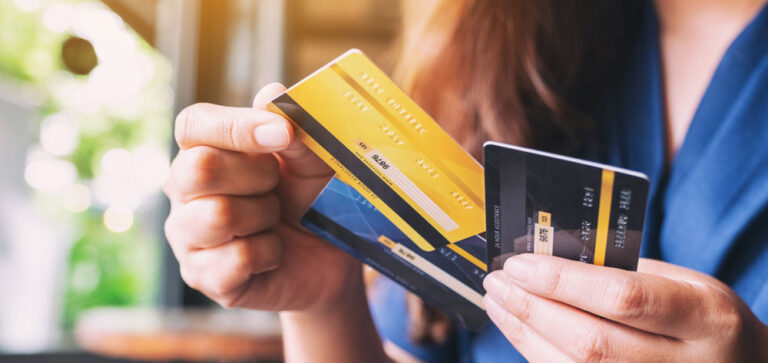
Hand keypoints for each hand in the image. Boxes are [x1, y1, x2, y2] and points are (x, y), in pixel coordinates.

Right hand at [164, 83, 360, 312]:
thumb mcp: (314, 161)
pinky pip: (236, 260)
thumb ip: (296, 129)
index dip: (237, 126)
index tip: (283, 134)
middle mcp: (185, 190)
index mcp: (205, 149)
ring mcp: (188, 235)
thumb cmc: (312, 199)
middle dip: (256, 176)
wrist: (329, 258)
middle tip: (278, 186)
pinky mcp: (202, 276)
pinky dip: (269, 254)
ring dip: (264, 217)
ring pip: (217, 216)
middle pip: (198, 168)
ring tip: (275, 221)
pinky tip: (273, 253)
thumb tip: (272, 93)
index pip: (194, 124)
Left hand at [483, 254, 767, 361]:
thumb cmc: (704, 319)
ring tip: (497, 301)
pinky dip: (536, 354)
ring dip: (523, 333)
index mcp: (705, 320)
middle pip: (589, 343)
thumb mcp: (687, 284)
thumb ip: (627, 272)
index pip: (623, 298)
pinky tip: (519, 329)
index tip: (519, 263)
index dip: (562, 281)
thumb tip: (552, 259)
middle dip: (531, 308)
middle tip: (497, 280)